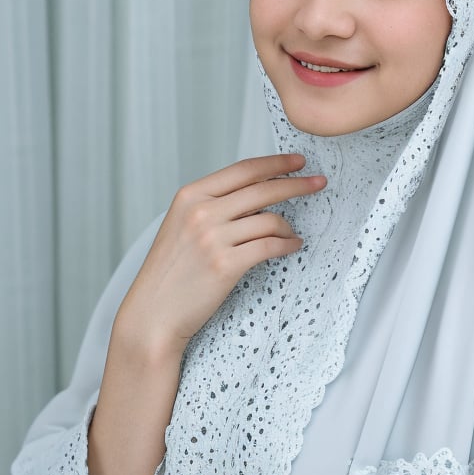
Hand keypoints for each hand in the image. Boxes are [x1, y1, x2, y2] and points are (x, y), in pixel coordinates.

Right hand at [112, 154, 324, 361]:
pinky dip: (288, 244)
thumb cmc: (171, 272)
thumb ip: (214, 205)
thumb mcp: (183, 225)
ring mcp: (213, 238)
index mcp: (190, 196)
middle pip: (262, 189)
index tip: (298, 161)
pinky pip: (270, 246)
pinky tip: (294, 246)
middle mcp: (201, 212)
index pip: (243, 170)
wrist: (154, 313)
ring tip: (293, 234)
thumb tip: (259, 192)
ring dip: (289, 226)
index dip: (275, 163)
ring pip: (270, 220)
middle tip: (319, 182)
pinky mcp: (226, 265)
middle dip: (296, 184)